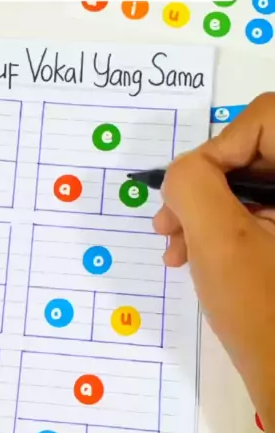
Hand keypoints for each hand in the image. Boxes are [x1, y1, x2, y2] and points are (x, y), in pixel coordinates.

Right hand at [154, 93, 274, 432]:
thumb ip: (192, 182)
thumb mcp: (216, 241)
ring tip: (176, 249)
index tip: (191, 193)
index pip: (268, 119)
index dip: (222, 147)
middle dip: (205, 185)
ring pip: (254, 183)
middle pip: (258, 150)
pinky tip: (197, 256)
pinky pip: (261, 210)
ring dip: (208, 209)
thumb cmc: (264, 313)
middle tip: (168, 225)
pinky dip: (225, 226)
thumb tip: (182, 171)